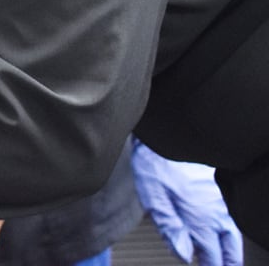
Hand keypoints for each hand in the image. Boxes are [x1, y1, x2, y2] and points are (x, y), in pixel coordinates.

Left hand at [131, 141, 241, 265]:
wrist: (168, 135)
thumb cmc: (155, 166)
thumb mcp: (154, 200)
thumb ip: (171, 230)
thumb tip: (185, 256)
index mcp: (201, 220)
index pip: (213, 257)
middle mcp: (217, 213)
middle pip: (230, 249)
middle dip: (228, 262)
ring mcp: (222, 201)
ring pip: (234, 234)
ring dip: (231, 249)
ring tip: (227, 259)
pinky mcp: (220, 190)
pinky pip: (232, 217)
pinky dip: (230, 231)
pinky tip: (223, 231)